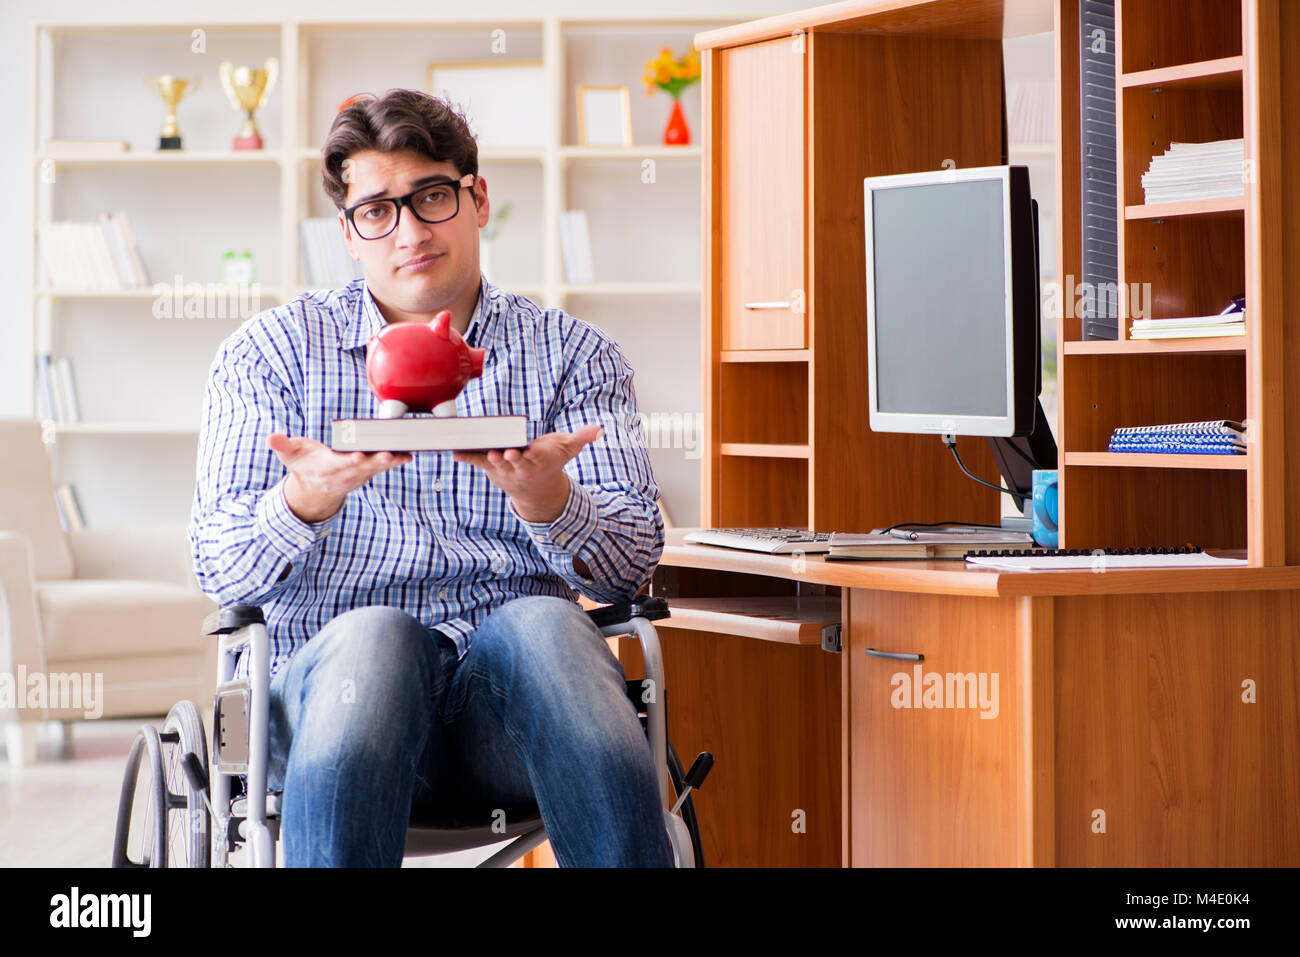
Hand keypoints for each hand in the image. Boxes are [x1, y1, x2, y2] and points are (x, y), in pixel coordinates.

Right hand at [268, 433, 411, 522]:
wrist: (315, 487)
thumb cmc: (304, 464)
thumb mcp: (289, 455)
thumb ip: (282, 446)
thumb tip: (271, 438)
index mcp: (326, 468)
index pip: (338, 465)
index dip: (348, 461)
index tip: (358, 456)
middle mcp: (345, 473)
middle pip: (363, 468)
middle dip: (376, 462)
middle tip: (389, 454)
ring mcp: (358, 474)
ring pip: (376, 468)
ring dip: (391, 462)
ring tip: (404, 454)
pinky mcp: (368, 471)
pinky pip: (383, 466)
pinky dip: (396, 461)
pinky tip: (408, 454)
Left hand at [453, 424, 602, 522]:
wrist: (536, 489)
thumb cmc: (551, 460)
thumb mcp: (568, 449)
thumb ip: (582, 438)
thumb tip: (599, 430)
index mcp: (538, 460)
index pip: (534, 457)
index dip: (529, 455)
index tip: (526, 451)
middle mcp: (520, 466)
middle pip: (512, 461)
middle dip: (507, 457)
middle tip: (502, 452)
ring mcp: (504, 468)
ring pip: (493, 462)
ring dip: (485, 457)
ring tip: (477, 449)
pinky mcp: (490, 467)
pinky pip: (476, 461)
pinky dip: (466, 457)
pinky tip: (454, 452)